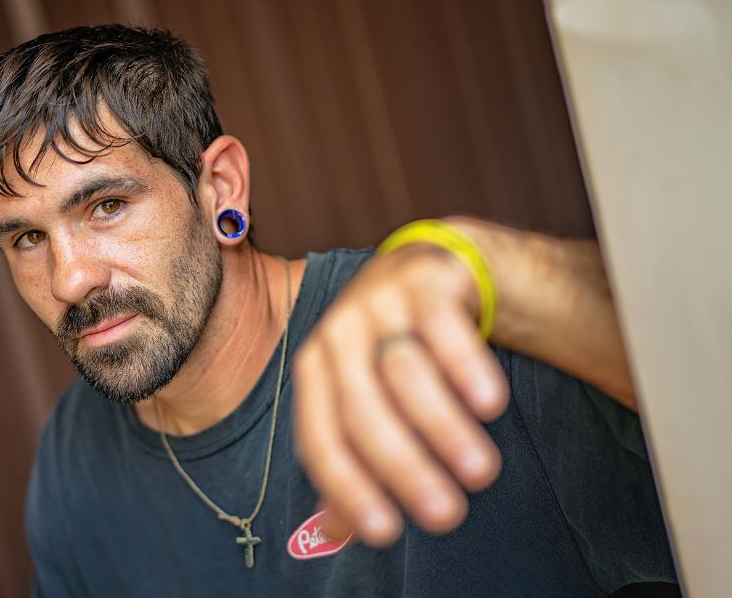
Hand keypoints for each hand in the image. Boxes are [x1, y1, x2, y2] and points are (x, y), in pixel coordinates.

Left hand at [292, 240, 509, 546]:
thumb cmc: (398, 351)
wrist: (432, 271)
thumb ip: (353, 458)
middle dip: (403, 467)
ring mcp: (380, 299)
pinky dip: (465, 366)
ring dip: (442, 426)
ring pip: (404, 370)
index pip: (321, 437)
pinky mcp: (425, 277)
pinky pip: (443, 325)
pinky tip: (490, 404)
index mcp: (315, 369)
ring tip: (480, 473)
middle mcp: (338, 332)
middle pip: (362, 409)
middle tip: (447, 515)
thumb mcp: (366, 399)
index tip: (386, 533)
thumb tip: (336, 532)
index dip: (348, 488)